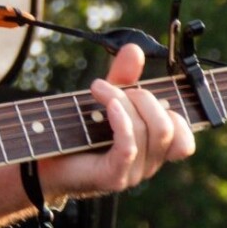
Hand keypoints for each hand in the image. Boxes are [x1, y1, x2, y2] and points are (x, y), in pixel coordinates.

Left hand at [39, 41, 194, 199]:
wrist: (41, 161)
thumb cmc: (77, 132)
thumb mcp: (106, 100)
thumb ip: (123, 77)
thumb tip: (135, 49)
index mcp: (152, 150)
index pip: (185, 143)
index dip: (179, 116)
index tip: (153, 92)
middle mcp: (147, 164)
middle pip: (168, 127)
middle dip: (144, 98)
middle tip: (114, 88)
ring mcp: (133, 173)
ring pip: (151, 132)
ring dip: (125, 101)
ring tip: (99, 89)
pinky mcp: (113, 177)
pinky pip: (129, 146)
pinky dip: (122, 120)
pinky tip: (109, 104)